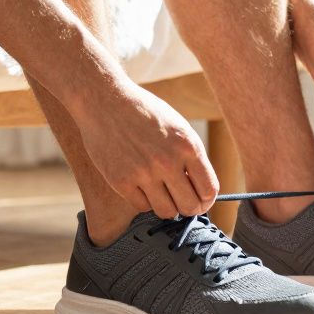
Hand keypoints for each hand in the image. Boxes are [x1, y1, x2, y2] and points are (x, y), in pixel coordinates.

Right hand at [73, 82, 219, 218]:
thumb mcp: (177, 126)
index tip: (200, 199)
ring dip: (167, 206)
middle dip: (189, 207)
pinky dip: (145, 200)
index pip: (208, 190)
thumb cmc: (144, 113)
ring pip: (167, 212)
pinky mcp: (121, 181)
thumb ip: (190, 156)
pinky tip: (141, 185)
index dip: (206, 199)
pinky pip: (143, 206)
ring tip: (161, 193)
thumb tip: (201, 191)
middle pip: (190, 206)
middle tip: (181, 200)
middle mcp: (167, 161)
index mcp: (187, 145)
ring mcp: (143, 173)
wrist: (104, 101)